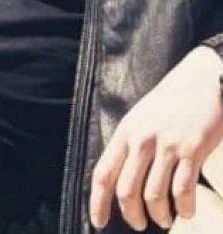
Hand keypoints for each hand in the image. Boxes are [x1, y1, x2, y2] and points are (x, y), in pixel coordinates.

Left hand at [89, 46, 222, 230]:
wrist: (202, 79)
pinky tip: (187, 210)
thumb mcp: (141, 117)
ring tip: (165, 219)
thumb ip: (131, 144)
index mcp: (126, 131)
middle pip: (127, 191)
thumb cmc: (171, 100)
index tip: (99, 222)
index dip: (97, 203)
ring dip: (159, 215)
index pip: (103, 173)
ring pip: (154, 195)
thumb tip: (122, 179)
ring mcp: (167, 145)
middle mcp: (142, 139)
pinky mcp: (192, 149)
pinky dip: (185, 208)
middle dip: (132, 216)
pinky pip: (183, 190)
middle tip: (139, 224)